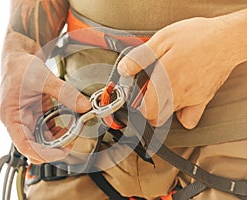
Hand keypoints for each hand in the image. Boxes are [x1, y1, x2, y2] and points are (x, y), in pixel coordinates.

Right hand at [0, 32, 90, 163]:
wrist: (18, 57)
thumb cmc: (20, 67)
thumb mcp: (44, 78)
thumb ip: (65, 93)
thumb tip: (83, 106)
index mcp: (11, 116)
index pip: (24, 144)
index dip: (43, 153)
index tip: (61, 152)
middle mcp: (17, 121)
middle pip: (34, 145)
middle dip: (54, 147)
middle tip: (72, 139)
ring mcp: (26, 119)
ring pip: (42, 139)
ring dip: (58, 139)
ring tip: (73, 130)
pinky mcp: (34, 115)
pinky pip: (46, 129)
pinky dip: (58, 130)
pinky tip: (68, 125)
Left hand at [118, 16, 241, 128]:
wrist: (227, 39)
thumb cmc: (197, 37)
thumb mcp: (162, 40)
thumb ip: (140, 58)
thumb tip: (124, 69)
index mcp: (164, 82)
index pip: (145, 110)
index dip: (136, 106)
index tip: (135, 96)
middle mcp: (177, 95)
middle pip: (156, 117)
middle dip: (147, 110)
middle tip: (145, 95)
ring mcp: (192, 100)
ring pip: (170, 117)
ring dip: (161, 109)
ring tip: (161, 92)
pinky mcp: (203, 99)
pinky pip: (190, 119)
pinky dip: (182, 114)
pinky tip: (178, 100)